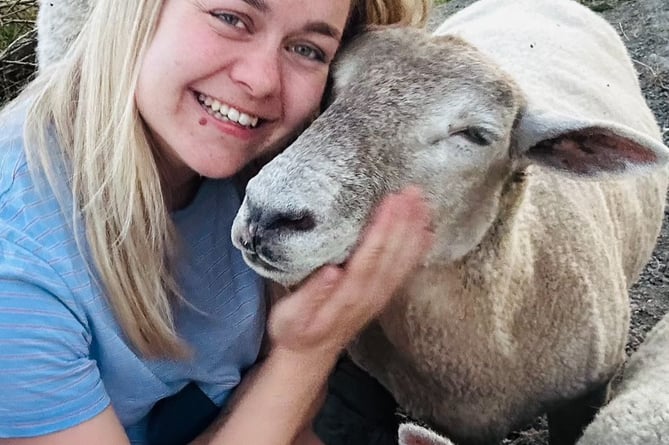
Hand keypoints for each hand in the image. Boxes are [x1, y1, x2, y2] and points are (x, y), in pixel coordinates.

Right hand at [267, 186, 432, 357]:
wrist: (309, 355)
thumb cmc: (295, 330)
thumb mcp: (291, 316)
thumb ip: (311, 295)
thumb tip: (331, 272)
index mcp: (348, 295)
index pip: (370, 256)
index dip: (383, 228)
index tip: (392, 201)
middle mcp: (369, 295)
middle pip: (392, 254)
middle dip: (404, 222)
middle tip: (413, 192)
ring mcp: (379, 296)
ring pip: (402, 260)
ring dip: (414, 231)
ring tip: (424, 203)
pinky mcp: (382, 295)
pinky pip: (404, 271)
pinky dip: (418, 250)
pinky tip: (427, 232)